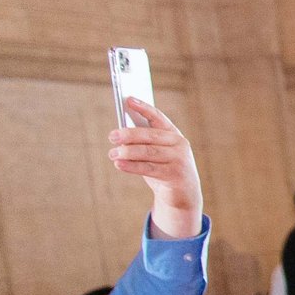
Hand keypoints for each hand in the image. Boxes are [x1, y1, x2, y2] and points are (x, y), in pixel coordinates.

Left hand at [109, 99, 202, 240]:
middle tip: (112, 136)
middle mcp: (180, 145)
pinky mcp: (175, 175)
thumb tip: (120, 134)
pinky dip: (132, 166)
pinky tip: (119, 165)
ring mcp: (179, 159)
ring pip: (148, 152)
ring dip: (127, 152)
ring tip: (112, 153)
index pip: (158, 118)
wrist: (183, 195)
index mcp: (174, 135)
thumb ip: (143, 143)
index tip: (128, 100)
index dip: (144, 108)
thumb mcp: (155, 154)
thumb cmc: (163, 169)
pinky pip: (149, 168)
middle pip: (150, 135)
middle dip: (129, 134)